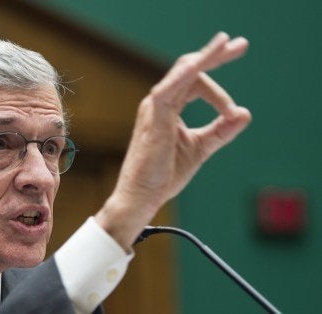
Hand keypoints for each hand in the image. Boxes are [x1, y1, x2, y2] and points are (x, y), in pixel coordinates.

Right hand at [95, 32, 251, 248]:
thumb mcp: (200, 148)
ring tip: (228, 44)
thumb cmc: (163, 174)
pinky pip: (168, 89)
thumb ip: (220, 130)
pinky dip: (184, 74)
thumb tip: (245, 113)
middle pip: (189, 69)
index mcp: (168, 108)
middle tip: (240, 44)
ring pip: (182, 72)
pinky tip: (200, 64)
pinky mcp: (153, 118)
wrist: (142, 196)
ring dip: (206, 58)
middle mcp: (160, 103)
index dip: (218, 89)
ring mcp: (155, 108)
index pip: (195, 83)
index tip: (235, 112)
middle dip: (215, 55)